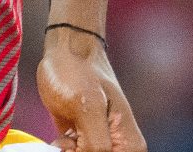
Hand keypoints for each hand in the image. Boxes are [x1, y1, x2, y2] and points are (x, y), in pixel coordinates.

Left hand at [37, 25, 144, 151]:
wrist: (67, 52)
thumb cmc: (77, 70)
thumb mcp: (87, 107)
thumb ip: (95, 144)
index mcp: (129, 146)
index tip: (76, 140)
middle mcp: (120, 150)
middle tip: (71, 134)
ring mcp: (101, 148)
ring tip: (69, 130)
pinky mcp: (85, 145)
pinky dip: (62, 151)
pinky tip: (64, 135)